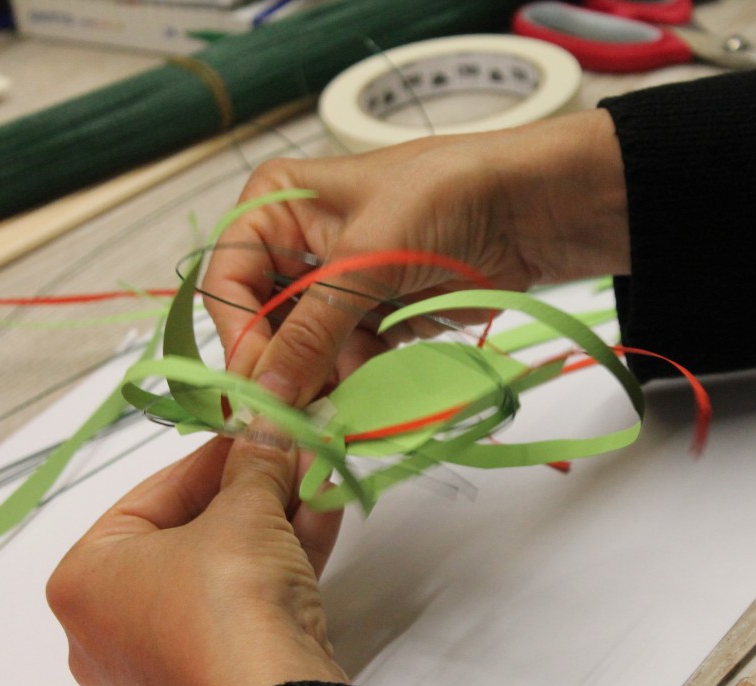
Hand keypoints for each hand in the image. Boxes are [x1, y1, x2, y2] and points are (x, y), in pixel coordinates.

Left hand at [46, 430, 345, 685]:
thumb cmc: (225, 605)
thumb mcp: (243, 509)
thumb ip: (254, 460)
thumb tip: (266, 425)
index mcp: (85, 580)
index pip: (151, 496)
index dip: (211, 456)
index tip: (250, 430)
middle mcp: (112, 623)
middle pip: (191, 531)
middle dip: (250, 487)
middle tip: (285, 449)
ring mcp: (165, 653)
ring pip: (226, 565)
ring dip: (275, 515)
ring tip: (312, 470)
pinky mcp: (218, 670)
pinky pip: (246, 597)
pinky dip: (282, 554)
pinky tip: (321, 508)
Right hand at [203, 109, 628, 405]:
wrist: (527, 209)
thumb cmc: (444, 197)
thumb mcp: (366, 258)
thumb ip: (312, 329)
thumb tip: (264, 392)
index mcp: (276, 207)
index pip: (229, 284)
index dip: (239, 338)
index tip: (256, 388)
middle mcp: (298, 247)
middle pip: (265, 325)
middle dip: (284, 369)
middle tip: (294, 419)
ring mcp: (338, 286)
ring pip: (306, 352)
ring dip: (323, 383)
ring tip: (337, 413)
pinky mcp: (373, 316)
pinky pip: (347, 361)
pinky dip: (357, 382)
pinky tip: (369, 399)